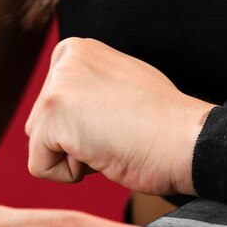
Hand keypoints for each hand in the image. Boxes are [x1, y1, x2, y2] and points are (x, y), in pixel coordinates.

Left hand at [25, 37, 213, 194]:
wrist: (187, 140)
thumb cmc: (166, 124)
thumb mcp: (124, 88)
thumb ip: (92, 90)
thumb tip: (77, 111)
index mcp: (81, 50)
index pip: (55, 107)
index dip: (86, 128)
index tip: (121, 123)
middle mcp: (65, 58)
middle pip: (42, 124)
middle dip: (76, 142)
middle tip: (119, 134)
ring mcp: (57, 83)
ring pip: (40, 145)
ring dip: (76, 157)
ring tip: (113, 141)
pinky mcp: (52, 112)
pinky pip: (40, 166)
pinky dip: (71, 175)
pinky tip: (104, 153)